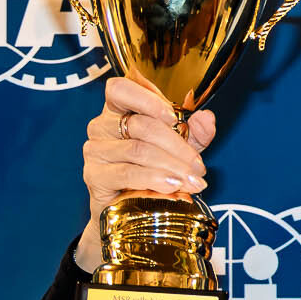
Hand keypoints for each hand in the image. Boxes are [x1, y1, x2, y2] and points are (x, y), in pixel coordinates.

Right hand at [76, 76, 215, 272]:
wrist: (133, 211)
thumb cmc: (155, 171)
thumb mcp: (180, 148)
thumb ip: (195, 132)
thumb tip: (207, 118)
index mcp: (118, 110)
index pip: (120, 89)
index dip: (147, 98)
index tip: (174, 116)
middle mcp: (101, 127)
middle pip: (141, 125)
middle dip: (178, 146)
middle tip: (199, 166)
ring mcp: (95, 151)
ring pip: (138, 150)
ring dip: (172, 166)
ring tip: (194, 181)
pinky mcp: (94, 176)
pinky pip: (127, 173)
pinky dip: (154, 178)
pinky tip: (173, 186)